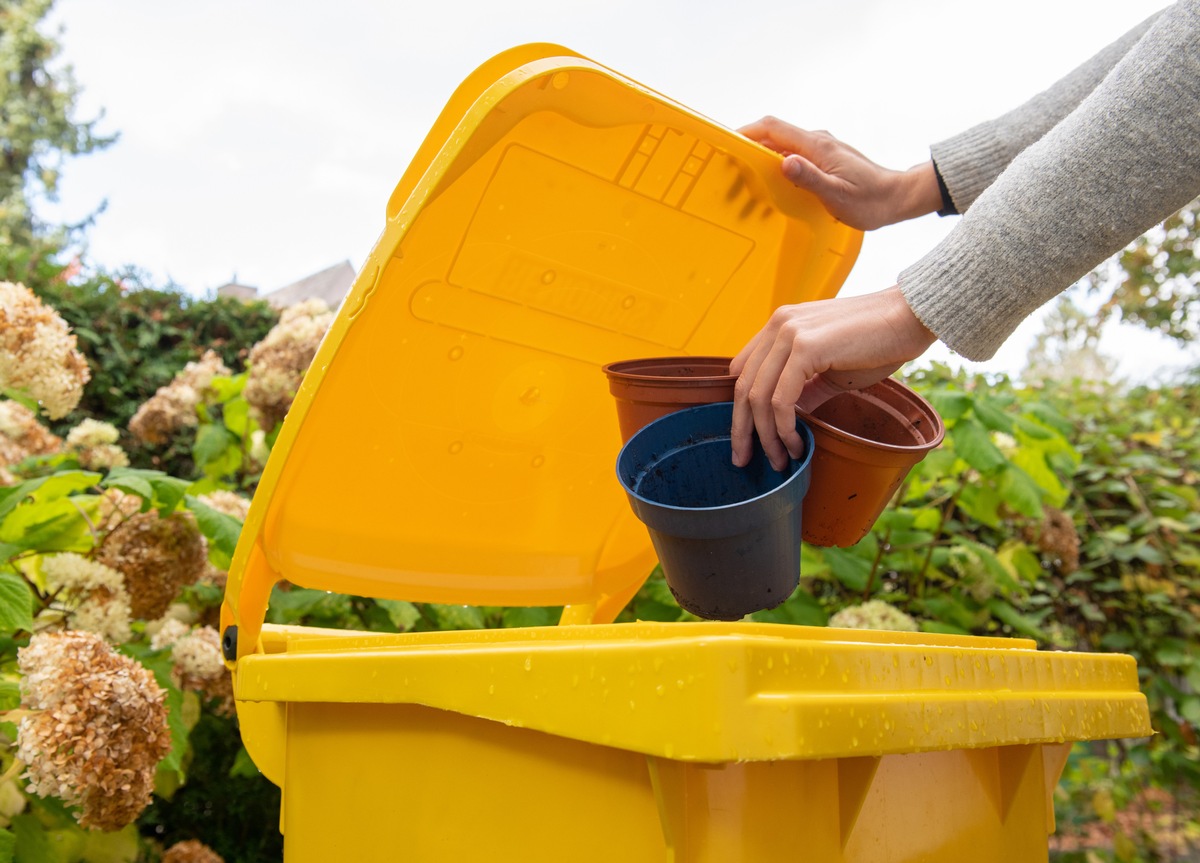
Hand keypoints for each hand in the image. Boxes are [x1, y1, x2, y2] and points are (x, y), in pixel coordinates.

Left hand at [730, 286, 935, 469]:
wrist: (910, 318)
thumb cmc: (877, 343)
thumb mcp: (831, 369)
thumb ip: (804, 389)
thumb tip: (788, 419)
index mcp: (780, 325)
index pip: (743, 371)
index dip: (739, 408)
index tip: (746, 438)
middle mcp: (778, 325)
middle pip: (742, 387)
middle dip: (741, 430)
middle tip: (743, 460)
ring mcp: (789, 333)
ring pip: (758, 397)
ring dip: (766, 436)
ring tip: (780, 460)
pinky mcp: (806, 346)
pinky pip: (782, 399)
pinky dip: (785, 429)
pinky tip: (797, 445)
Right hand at [739, 117, 942, 229]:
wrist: (896, 197)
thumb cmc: (870, 201)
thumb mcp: (837, 195)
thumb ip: (810, 179)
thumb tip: (785, 163)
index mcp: (817, 146)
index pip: (773, 128)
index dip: (747, 130)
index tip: (727, 140)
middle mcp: (817, 141)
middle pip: (774, 133)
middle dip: (748, 143)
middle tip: (730, 162)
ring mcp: (821, 148)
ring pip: (782, 143)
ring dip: (761, 153)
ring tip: (745, 173)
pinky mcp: (824, 157)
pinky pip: (793, 152)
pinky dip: (776, 160)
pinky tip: (772, 179)